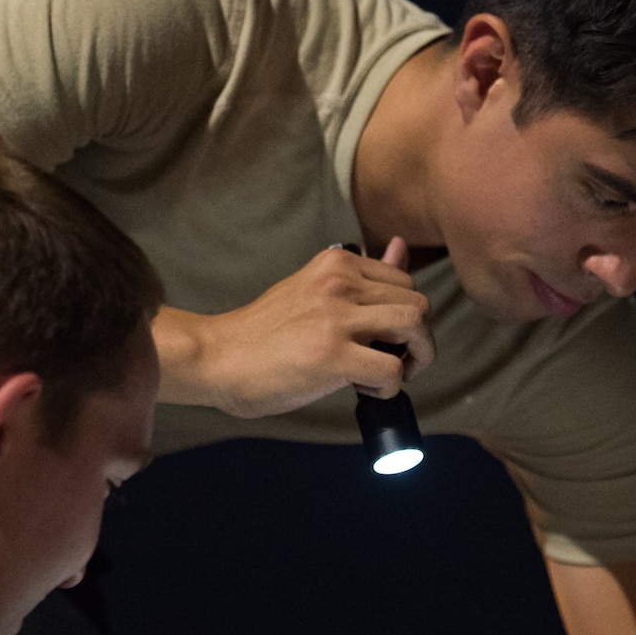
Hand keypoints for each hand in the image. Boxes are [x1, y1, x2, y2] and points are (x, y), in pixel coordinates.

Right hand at [155, 238, 433, 417]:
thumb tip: (401, 245)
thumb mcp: (312, 288)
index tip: (381, 337)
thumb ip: (360, 273)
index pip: (405, 280)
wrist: (216, 356)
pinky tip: (360, 389)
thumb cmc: (262, 332)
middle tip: (392, 360)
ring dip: (413, 359)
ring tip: (383, 374)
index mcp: (337, 262)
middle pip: (419, 303)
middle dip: (417, 339)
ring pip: (415, 327)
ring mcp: (337, 318)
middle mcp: (341, 282)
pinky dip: (387, 388)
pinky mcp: (333, 355)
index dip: (402, 314)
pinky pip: (391, 371)